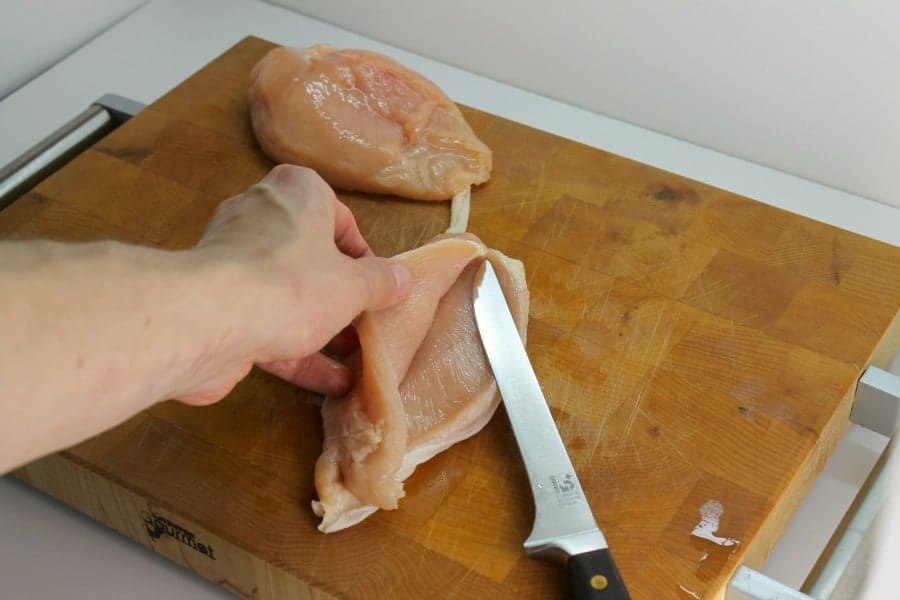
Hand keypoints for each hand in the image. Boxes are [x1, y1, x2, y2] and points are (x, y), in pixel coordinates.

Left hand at [176, 165, 410, 403]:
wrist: (210, 321)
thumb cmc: (292, 284)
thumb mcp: (353, 285)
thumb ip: (380, 282)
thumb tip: (403, 278)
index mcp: (296, 193)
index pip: (338, 215)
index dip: (361, 255)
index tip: (376, 285)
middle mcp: (260, 216)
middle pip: (309, 257)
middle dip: (339, 295)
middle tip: (365, 322)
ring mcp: (233, 261)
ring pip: (286, 294)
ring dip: (320, 328)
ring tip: (354, 358)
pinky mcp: (217, 303)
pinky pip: (265, 323)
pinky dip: (295, 349)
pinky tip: (329, 382)